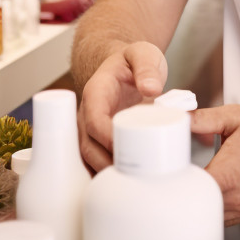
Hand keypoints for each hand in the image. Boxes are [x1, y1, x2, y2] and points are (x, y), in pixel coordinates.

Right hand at [78, 41, 167, 171]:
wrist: (125, 66)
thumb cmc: (132, 61)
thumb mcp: (142, 53)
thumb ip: (147, 66)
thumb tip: (152, 88)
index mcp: (96, 94)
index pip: (94, 121)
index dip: (106, 138)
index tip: (125, 148)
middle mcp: (88, 115)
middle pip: (88, 147)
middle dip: (107, 164)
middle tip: (134, 174)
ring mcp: (92, 131)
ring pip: (90, 159)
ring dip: (107, 174)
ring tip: (134, 183)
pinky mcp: (101, 141)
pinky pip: (98, 162)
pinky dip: (109, 175)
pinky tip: (128, 185)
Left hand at [189, 105, 239, 225]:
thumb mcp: (236, 117)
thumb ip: (205, 118)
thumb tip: (182, 119)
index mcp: (226, 175)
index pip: (190, 189)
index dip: (180, 179)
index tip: (178, 169)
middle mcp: (235, 197)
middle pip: (198, 205)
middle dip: (191, 190)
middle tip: (189, 175)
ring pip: (212, 215)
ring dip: (206, 200)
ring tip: (207, 181)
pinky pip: (227, 217)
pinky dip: (221, 205)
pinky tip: (224, 188)